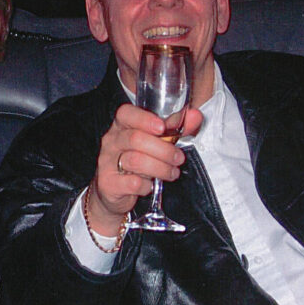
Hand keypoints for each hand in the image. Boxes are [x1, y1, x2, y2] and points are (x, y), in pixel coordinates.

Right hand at [86, 103, 202, 235]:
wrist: (113, 191)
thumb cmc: (137, 162)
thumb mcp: (154, 143)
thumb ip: (174, 129)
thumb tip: (196, 115)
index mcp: (121, 126)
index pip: (126, 113)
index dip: (144, 119)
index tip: (162, 128)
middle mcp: (111, 142)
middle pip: (135, 138)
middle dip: (163, 149)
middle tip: (178, 158)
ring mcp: (107, 162)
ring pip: (135, 160)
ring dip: (160, 168)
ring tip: (172, 173)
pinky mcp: (108, 183)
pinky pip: (132, 183)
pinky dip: (147, 185)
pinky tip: (151, 185)